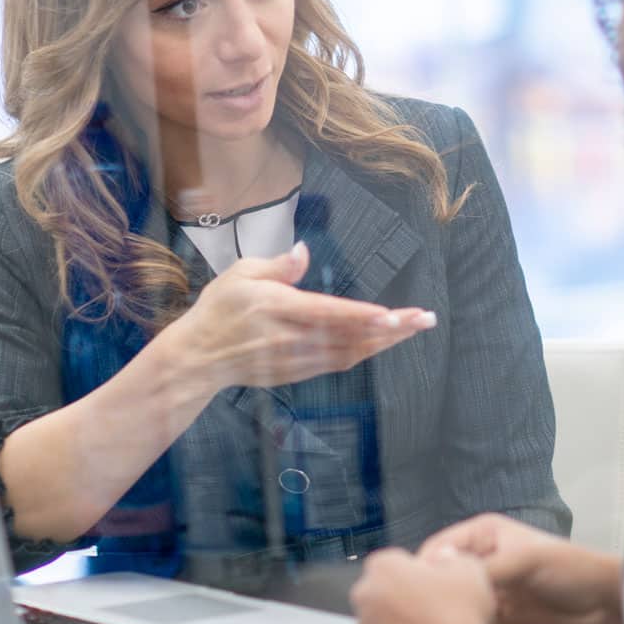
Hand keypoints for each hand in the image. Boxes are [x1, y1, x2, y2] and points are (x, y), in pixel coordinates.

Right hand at [158, 243, 434, 393]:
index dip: (364, 316)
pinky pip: (338, 363)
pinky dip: (363, 352)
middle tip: (425, 319)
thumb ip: (278, 265)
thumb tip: (304, 251)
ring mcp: (296, 360)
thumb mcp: (241, 273)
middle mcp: (292, 339)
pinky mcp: (297, 373)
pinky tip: (381, 342)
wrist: (198, 357)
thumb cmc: (219, 309)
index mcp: (279, 309)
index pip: (330, 314)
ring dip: (383, 342)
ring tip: (412, 328)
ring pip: (350, 353)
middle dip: (391, 329)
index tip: (395, 314)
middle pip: (351, 336)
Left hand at [349, 548, 496, 623]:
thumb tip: (444, 557)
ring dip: (394, 622)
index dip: (412, 571)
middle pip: (379, 589)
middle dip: (397, 595)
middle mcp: (365, 594)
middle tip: (427, 607)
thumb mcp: (469, 569)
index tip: (428, 581)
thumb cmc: (459, 613)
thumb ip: (451, 557)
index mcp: (384, 566)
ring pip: (377, 620)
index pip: (392, 561)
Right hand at [421, 514, 623, 623]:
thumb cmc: (569, 567)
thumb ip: (487, 567)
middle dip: (432, 592)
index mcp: (483, 534)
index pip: (439, 547)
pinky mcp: (496, 615)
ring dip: (446, 612)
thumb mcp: (526, 560)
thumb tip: (446, 575)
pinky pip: (470, 619)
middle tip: (420, 614)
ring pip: (453, 600)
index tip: (413, 589)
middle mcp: (481, 559)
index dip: (425, 566)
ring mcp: (488, 588)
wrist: (600, 603)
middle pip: (442, 576)